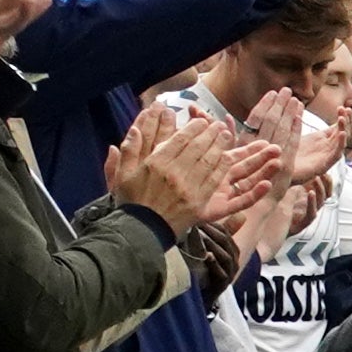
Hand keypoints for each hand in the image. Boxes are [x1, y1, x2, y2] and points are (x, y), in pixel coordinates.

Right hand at [110, 103, 250, 229]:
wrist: (143, 230)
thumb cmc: (132, 201)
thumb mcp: (123, 174)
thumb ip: (130, 150)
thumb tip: (135, 129)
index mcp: (156, 163)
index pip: (179, 140)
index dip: (193, 128)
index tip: (202, 121)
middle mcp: (175, 173)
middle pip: (197, 148)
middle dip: (210, 134)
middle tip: (219, 125)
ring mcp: (189, 188)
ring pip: (209, 162)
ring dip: (219, 147)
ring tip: (226, 136)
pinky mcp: (199, 202)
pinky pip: (214, 181)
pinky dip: (222, 168)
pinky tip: (228, 158)